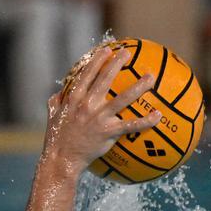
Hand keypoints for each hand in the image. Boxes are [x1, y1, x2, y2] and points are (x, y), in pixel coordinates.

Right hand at [43, 46, 160, 173]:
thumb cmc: (56, 140)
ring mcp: (98, 118)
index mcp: (73, 99)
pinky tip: (158, 115)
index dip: (97, 61)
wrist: (61, 159)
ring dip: (138, 86)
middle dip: (117, 63)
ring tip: (151, 77)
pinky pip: (130, 125)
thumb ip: (54, 104)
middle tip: (129, 53)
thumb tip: (56, 95)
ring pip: (122, 98)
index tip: (106, 50)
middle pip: (104, 79)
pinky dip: (146, 121)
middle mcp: (86, 105)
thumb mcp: (52, 118)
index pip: (86, 75)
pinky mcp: (107, 132)